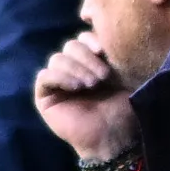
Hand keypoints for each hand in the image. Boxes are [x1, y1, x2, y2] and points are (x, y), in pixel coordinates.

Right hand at [31, 34, 132, 163]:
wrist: (114, 137)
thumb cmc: (124, 110)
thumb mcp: (125, 76)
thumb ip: (115, 53)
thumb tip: (108, 33)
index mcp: (92, 61)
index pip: (83, 37)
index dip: (92, 39)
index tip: (104, 50)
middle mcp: (74, 69)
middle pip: (70, 45)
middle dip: (87, 57)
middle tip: (103, 77)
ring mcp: (58, 82)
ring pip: (57, 58)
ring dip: (76, 68)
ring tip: (91, 85)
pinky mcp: (45, 96)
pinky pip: (45, 75)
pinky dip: (59, 77)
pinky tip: (76, 87)